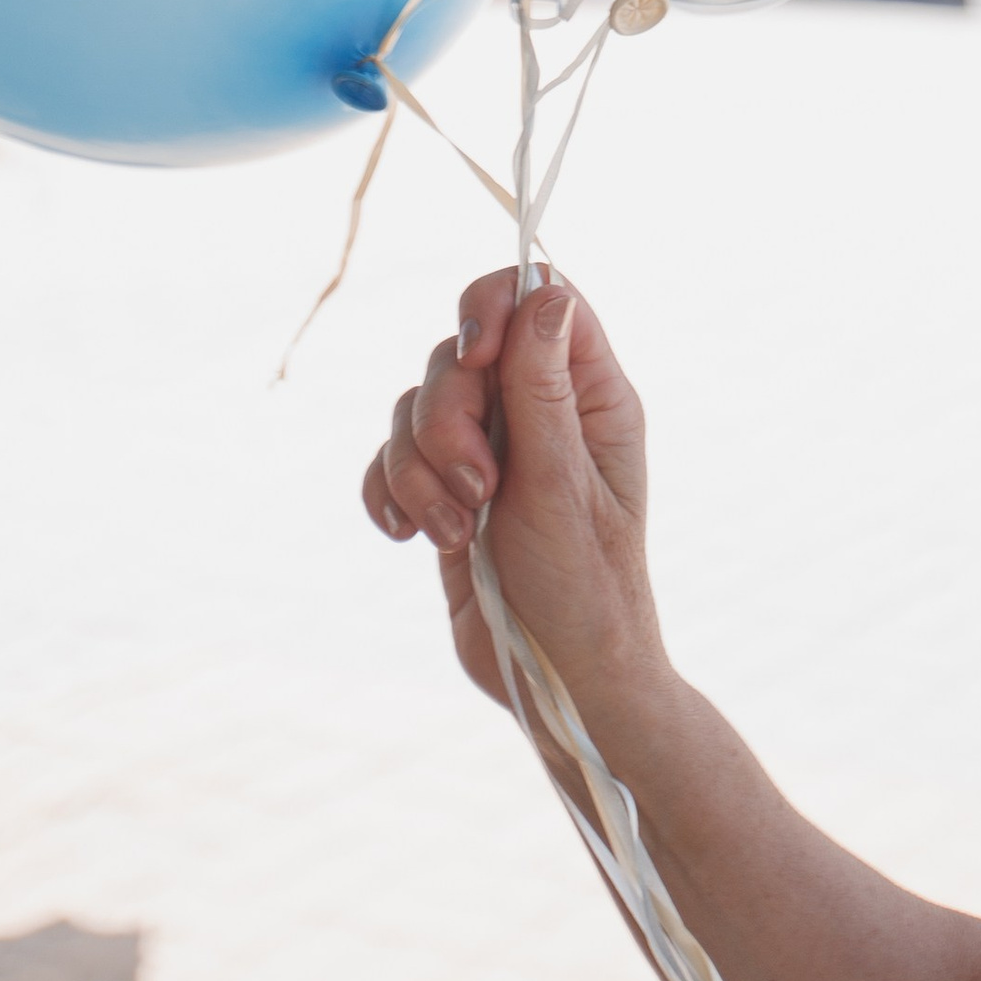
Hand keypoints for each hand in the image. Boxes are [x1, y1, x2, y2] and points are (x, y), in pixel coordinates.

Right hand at [363, 267, 668, 737]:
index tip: (476, 357)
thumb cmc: (584, 592)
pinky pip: (392, 458)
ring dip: (420, 469)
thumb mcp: (562, 487)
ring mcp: (490, 451)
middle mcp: (538, 411)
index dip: (493, 307)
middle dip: (448, 417)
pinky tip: (411, 537)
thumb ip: (544, 390)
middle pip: (460, 353)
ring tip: (456, 531)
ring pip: (417, 406)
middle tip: (480, 488)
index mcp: (589, 397)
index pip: (539, 298)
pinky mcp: (446, 491)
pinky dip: (391, 492)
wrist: (558, 685)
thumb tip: (546, 295)